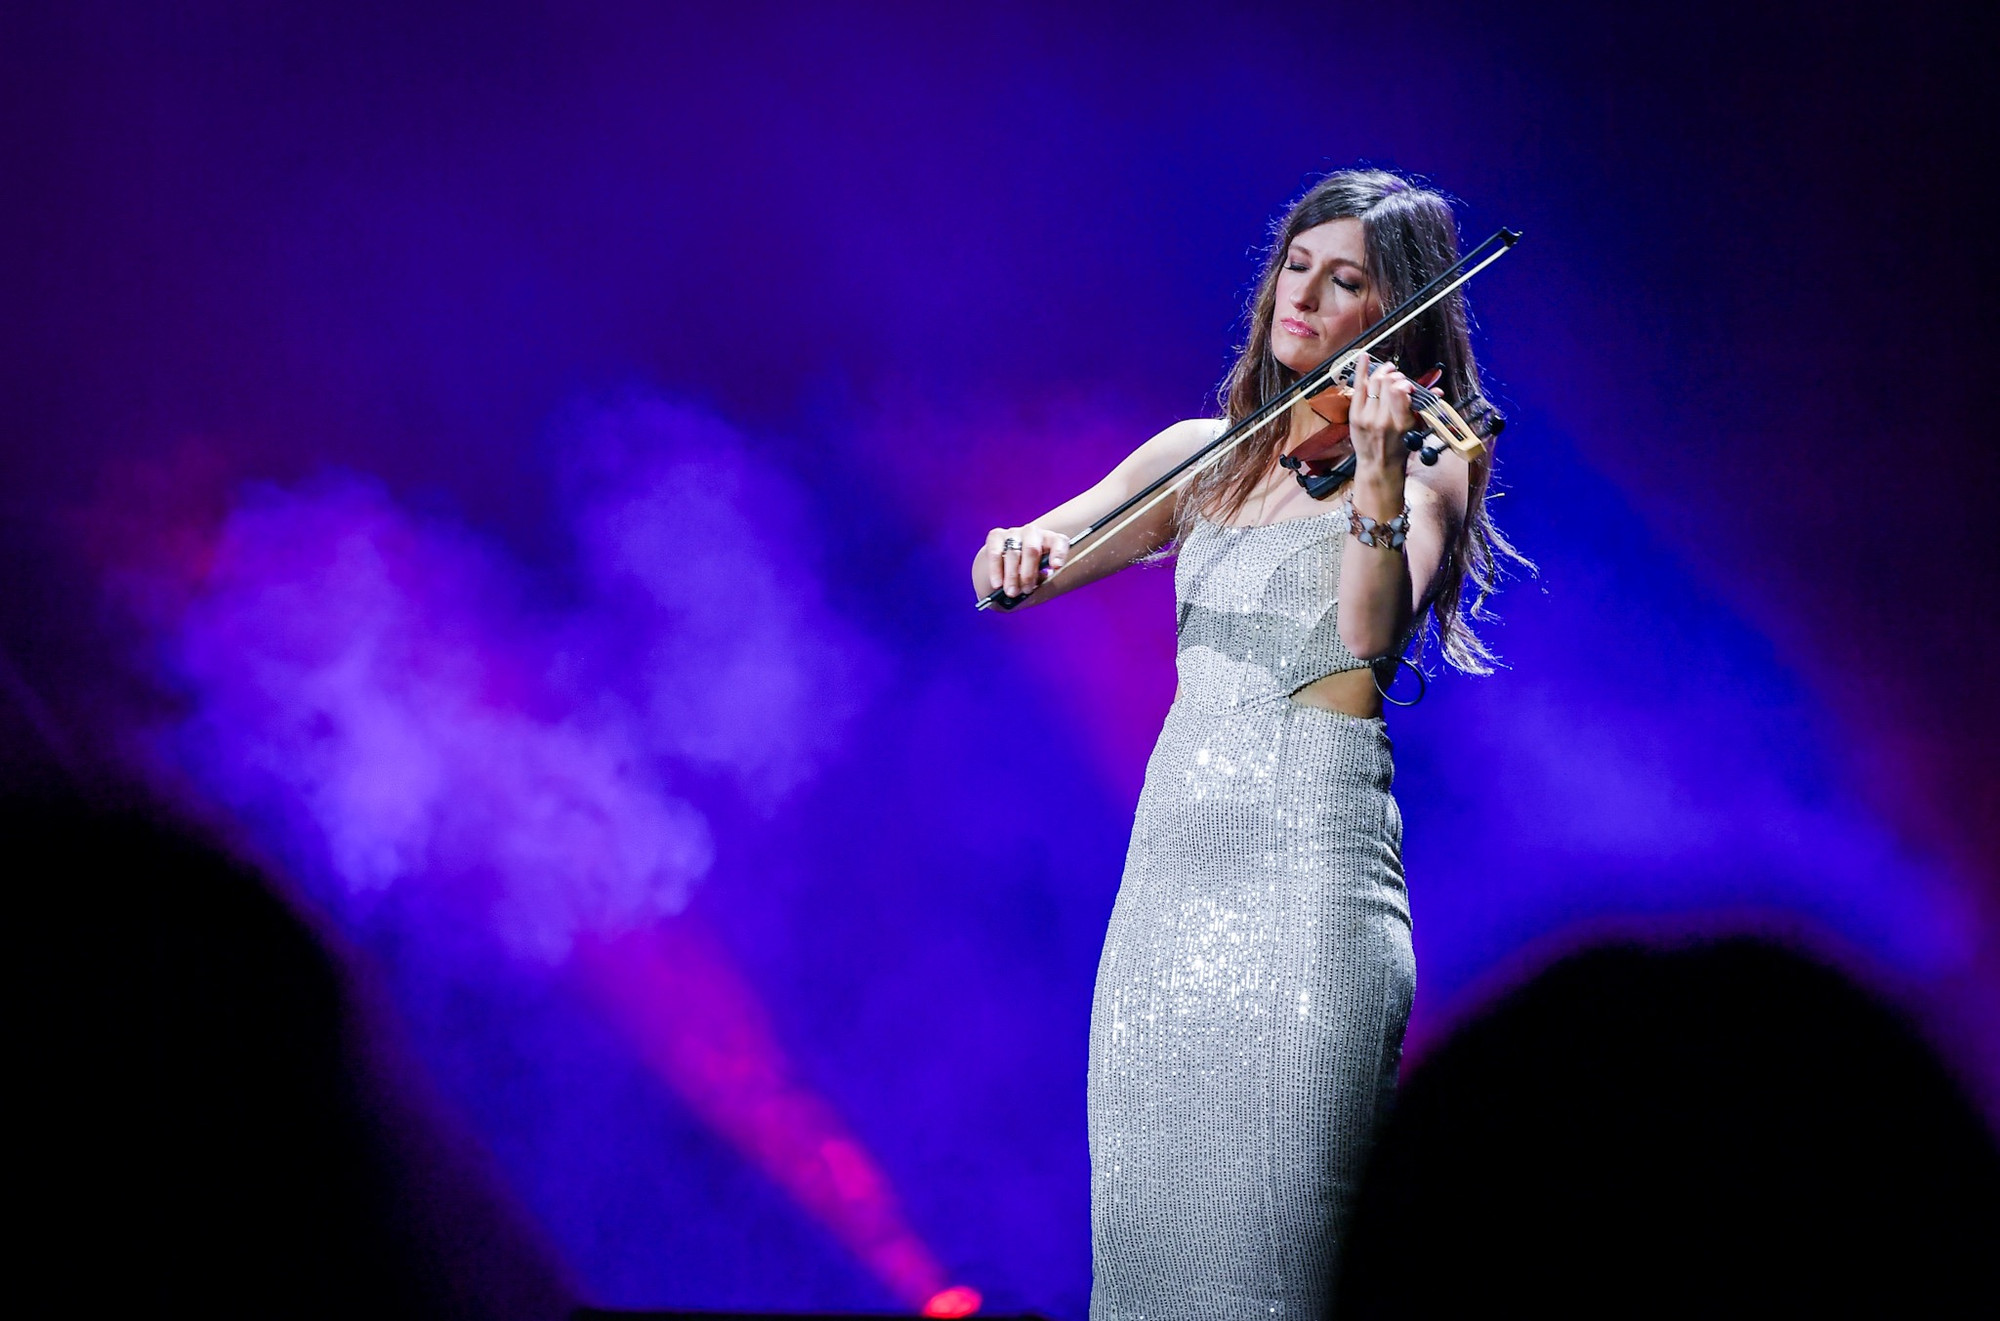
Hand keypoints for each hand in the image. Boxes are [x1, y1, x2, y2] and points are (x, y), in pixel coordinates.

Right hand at [983, 525, 1070, 598]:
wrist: (1005, 568)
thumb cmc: (1028, 576)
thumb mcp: (1038, 580)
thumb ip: (1039, 581)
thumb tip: (1030, 584)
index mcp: (1050, 541)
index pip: (1059, 542)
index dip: (1058, 553)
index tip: (1056, 567)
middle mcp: (1033, 533)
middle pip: (1032, 549)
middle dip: (1028, 573)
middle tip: (1026, 590)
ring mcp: (1014, 532)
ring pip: (1013, 553)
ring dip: (1012, 576)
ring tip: (1011, 592)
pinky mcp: (995, 536)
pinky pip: (995, 553)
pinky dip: (996, 571)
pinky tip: (997, 584)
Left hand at [1346, 350, 1417, 477]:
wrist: (1378, 466)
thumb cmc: (1399, 449)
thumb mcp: (1416, 430)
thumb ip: (1425, 408)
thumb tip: (1437, 392)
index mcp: (1402, 423)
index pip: (1400, 391)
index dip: (1404, 383)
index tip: (1407, 385)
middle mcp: (1383, 419)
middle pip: (1387, 383)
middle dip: (1394, 377)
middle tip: (1398, 378)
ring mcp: (1367, 416)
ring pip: (1374, 382)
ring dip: (1382, 373)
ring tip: (1387, 371)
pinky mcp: (1355, 415)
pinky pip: (1358, 387)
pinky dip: (1361, 370)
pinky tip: (1363, 357)